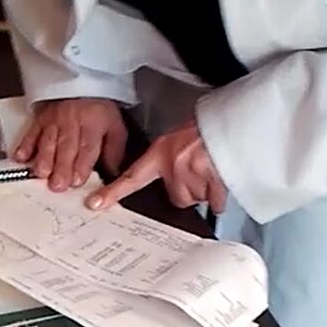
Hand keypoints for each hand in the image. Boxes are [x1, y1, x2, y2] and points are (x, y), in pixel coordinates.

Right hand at [15, 98, 127, 191]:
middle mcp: (73, 123)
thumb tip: (112, 174)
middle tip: (57, 185)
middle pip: (66, 147)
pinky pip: (31, 132)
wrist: (81, 81)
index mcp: (93, 125)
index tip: (77, 181)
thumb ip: (114, 151)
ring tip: (41, 173)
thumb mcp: (115, 126)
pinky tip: (21, 158)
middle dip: (61, 167)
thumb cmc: (98, 109)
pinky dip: (25, 146)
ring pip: (48, 141)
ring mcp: (54, 121)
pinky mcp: (39, 119)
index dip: (82, 165)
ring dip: (44, 158)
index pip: (87, 147)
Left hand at [86, 120, 226, 212]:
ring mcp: (194, 175)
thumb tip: (168, 178)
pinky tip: (221, 180)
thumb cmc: (206, 127)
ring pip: (195, 199)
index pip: (132, 177)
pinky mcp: (215, 182)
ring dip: (203, 189)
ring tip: (210, 169)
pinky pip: (215, 203)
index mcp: (161, 153)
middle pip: (176, 197)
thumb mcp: (177, 138)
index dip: (113, 192)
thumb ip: (166, 159)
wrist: (230, 123)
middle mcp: (174, 166)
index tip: (96, 204)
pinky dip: (219, 197)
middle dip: (186, 189)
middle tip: (196, 170)